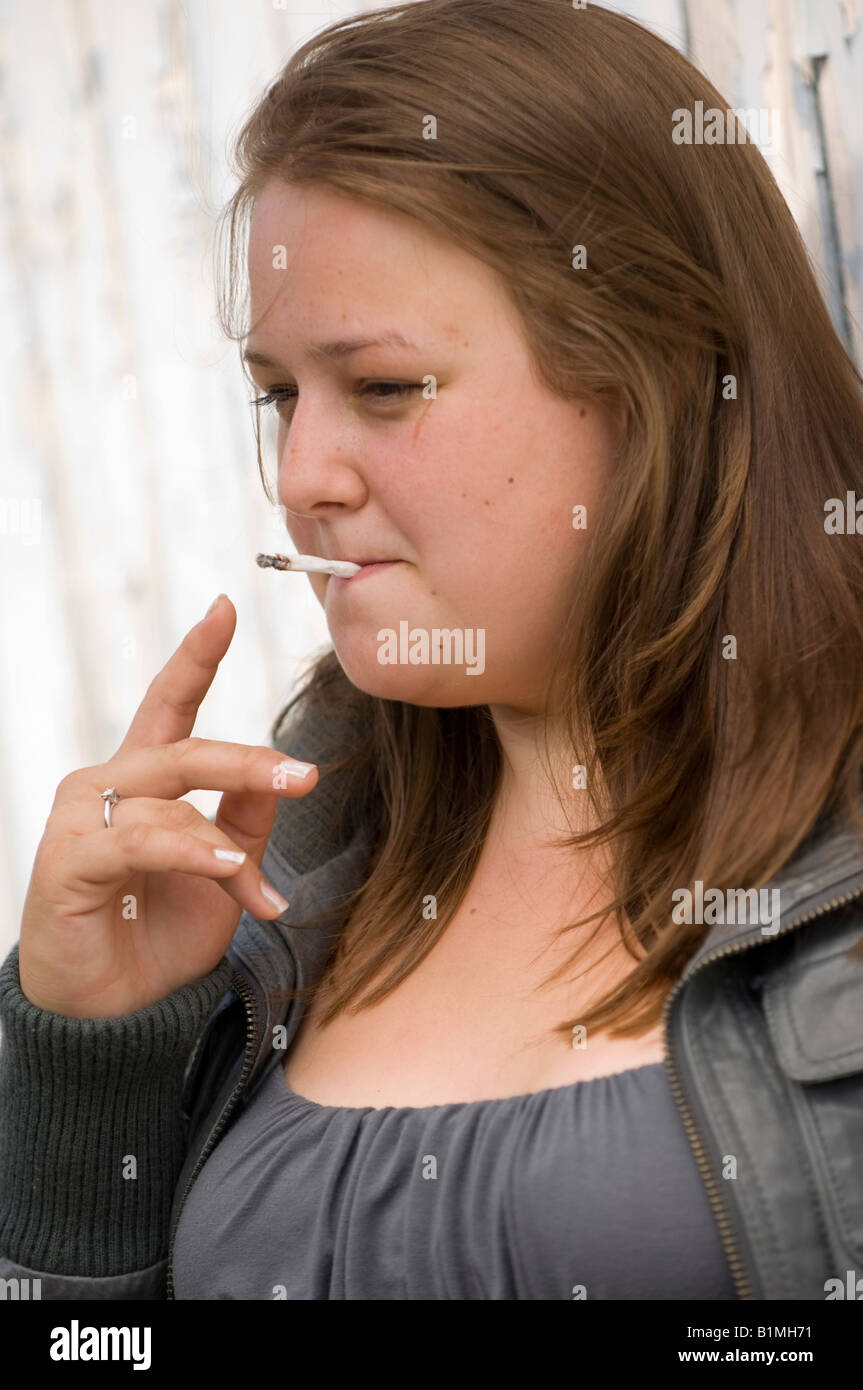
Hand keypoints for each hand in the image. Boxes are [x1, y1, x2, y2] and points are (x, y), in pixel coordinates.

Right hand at [18, 595, 317, 1016]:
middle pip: (184, 748)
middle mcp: (106, 785)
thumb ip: (246, 820)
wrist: (112, 1013)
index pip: (169, 704)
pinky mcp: (67, 859)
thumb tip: (282, 778)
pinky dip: (188, 852)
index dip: (196, 656)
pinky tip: (224, 868)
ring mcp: (79, 818)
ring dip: (223, 844)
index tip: (225, 606)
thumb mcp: (223, 872)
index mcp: (142, 781)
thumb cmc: (160, 937)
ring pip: (168, 800)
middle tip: (305, 775)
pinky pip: (139, 840)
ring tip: (258, 886)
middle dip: (248, 760)